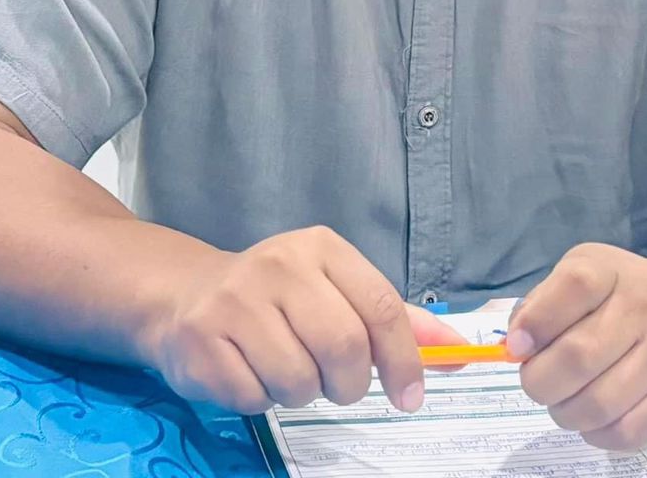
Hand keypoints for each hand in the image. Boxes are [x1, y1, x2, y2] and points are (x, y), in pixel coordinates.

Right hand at [144, 226, 465, 413]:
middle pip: (344, 346)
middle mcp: (278, 265)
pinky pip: (253, 396)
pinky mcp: (199, 339)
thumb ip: (398, 322)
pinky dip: (260, 398)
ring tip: (286, 369)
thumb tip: (459, 351)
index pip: (382, 306)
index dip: (404, 360)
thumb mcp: (338, 291)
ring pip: (298, 380)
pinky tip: (250, 370)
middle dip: (349, 384)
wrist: (186, 296)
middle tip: (337, 386)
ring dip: (301, 393)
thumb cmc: (279, 298)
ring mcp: (234, 301)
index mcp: (321, 248)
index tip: (410, 396)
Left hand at [507, 243, 646, 451]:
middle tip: (538, 378)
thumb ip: (543, 302)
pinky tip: (592, 414)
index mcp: (613, 273)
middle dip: (539, 378)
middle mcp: (643, 312)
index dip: (536, 321)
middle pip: (578, 356)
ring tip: (564, 397)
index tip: (518, 344)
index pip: (574, 286)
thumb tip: (516, 345)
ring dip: (563, 410)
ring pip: (596, 404)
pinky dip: (595, 432)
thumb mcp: (585, 271)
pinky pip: (623, 434)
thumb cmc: (626, 291)